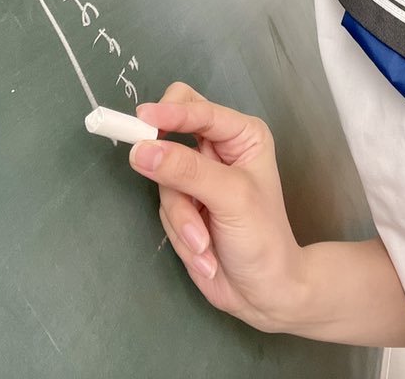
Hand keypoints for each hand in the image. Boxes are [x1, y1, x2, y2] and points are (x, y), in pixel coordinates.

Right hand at [129, 82, 303, 332]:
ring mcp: (197, 176)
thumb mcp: (230, 198)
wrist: (264, 294)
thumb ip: (186, 171)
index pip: (198, 109)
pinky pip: (164, 206)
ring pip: (163, 177)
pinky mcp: (183, 204)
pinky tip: (205, 253)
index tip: (141, 119)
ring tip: (204, 244)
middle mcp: (217, 149)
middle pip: (172, 130)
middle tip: (145, 161)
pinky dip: (180, 231)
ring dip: (181, 216)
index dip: (169, 113)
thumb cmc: (262, 238)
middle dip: (166, 161)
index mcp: (240, 134)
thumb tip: (140, 149)